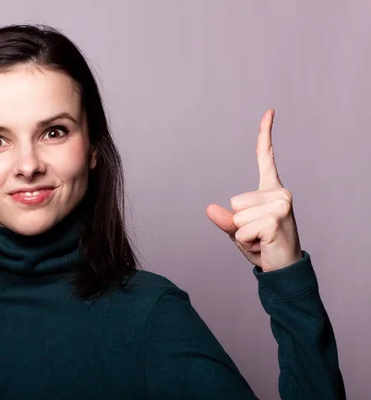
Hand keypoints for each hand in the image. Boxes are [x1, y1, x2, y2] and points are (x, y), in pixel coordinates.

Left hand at [206, 109, 302, 271]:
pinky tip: (263, 244)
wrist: (284, 270)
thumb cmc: (263, 247)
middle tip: (259, 234)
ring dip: (243, 234)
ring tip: (262, 239)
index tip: (269, 110)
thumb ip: (225, 220)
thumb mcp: (238, 231)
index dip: (265, 134)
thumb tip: (208, 209)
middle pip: (234, 201)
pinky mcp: (276, 219)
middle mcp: (280, 193)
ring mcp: (280, 204)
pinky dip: (245, 242)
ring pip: (236, 216)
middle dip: (239, 223)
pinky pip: (240, 230)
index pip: (265, 157)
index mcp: (272, 190)